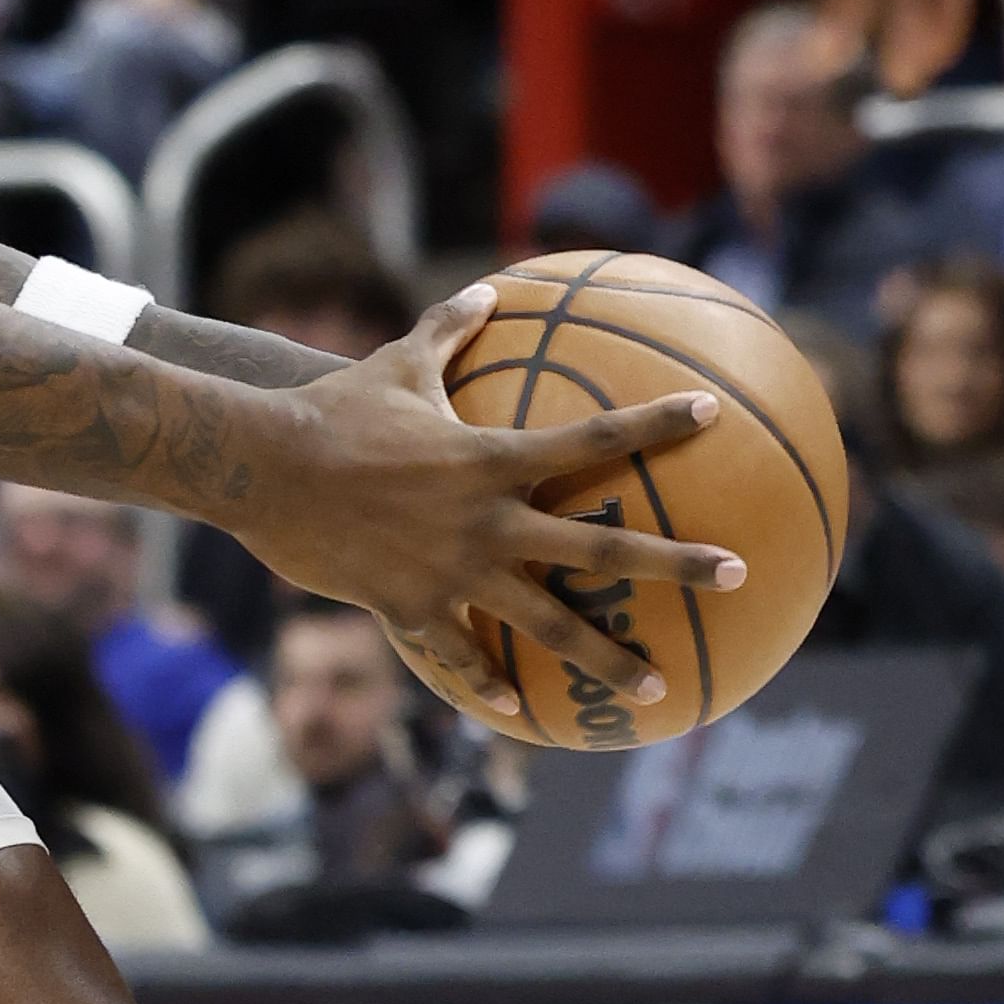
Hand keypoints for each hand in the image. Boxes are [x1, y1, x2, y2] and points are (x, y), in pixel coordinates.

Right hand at [225, 287, 746, 716]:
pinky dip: (488, 682)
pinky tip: (519, 712)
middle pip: (601, 548)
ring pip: (549, 623)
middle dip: (677, 562)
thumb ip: (449, 331)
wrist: (265, 468)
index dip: (656, 422)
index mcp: (492, 459)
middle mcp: (489, 521)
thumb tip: (490, 292)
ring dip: (608, 659)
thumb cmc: (331, 409)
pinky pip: (460, 653)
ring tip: (661, 692)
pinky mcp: (412, 606)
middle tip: (739, 572)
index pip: (594, 437)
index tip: (711, 412)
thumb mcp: (395, 363)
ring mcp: (455, 570)